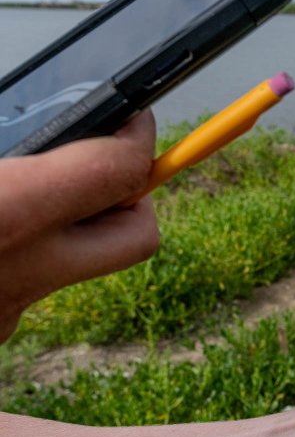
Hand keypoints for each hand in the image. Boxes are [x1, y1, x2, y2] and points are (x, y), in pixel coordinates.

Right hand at [0, 111, 159, 341]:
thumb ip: (16, 149)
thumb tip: (53, 136)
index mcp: (9, 214)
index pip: (121, 171)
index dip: (137, 139)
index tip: (133, 122)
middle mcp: (22, 275)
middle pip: (140, 238)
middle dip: (129, 200)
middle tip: (87, 170)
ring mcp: (8, 314)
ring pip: (78, 262)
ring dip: (65, 227)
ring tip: (18, 199)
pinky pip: (29, 280)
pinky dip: (19, 252)